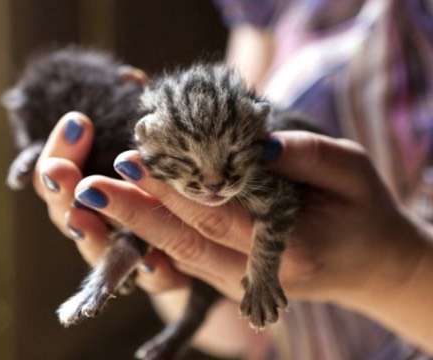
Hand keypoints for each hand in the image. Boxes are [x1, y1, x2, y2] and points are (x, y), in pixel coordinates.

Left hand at [62, 131, 419, 304]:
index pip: (216, 214)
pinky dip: (153, 233)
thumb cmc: (361, 211)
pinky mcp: (230, 278)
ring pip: (177, 252)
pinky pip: (185, 257)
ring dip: (134, 224)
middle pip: (183, 239)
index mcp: (290, 248)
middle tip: (88, 185)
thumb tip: (249, 140)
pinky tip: (125, 210)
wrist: (369, 263)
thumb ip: (303, 154)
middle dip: (133, 211)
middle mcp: (258, 273)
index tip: (129, 159)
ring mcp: (241, 282)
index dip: (170, 188)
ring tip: (93, 197)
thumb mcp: (350, 168)